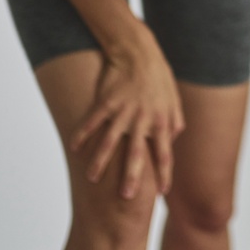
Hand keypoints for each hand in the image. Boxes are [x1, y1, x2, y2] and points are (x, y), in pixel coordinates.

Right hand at [70, 29, 184, 198]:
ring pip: (110, 141)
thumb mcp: (174, 101)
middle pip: (137, 154)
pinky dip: (82, 134)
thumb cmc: (159, 78)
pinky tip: (75, 148)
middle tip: (127, 197)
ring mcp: (124, 111)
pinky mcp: (106, 102)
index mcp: (162, 122)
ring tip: (93, 178)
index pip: (164, 154)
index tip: (162, 193)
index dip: (164, 174)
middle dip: (132, 177)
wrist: (139, 52)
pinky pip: (92, 121)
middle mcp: (143, 119)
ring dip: (101, 161)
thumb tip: (172, 142)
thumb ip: (175, 124)